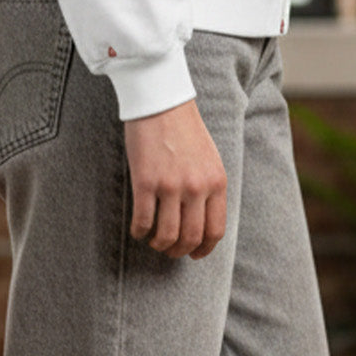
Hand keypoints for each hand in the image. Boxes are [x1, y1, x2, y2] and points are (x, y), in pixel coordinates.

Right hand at [123, 98, 226, 259]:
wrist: (162, 101)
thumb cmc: (185, 127)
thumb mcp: (210, 158)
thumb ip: (210, 187)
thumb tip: (202, 220)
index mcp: (217, 182)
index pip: (215, 230)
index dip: (203, 250)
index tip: (194, 255)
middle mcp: (197, 187)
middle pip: (191, 237)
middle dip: (179, 251)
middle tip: (169, 249)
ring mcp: (171, 185)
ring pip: (167, 235)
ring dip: (159, 244)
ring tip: (153, 240)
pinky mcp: (145, 181)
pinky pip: (143, 221)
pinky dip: (140, 232)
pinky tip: (138, 229)